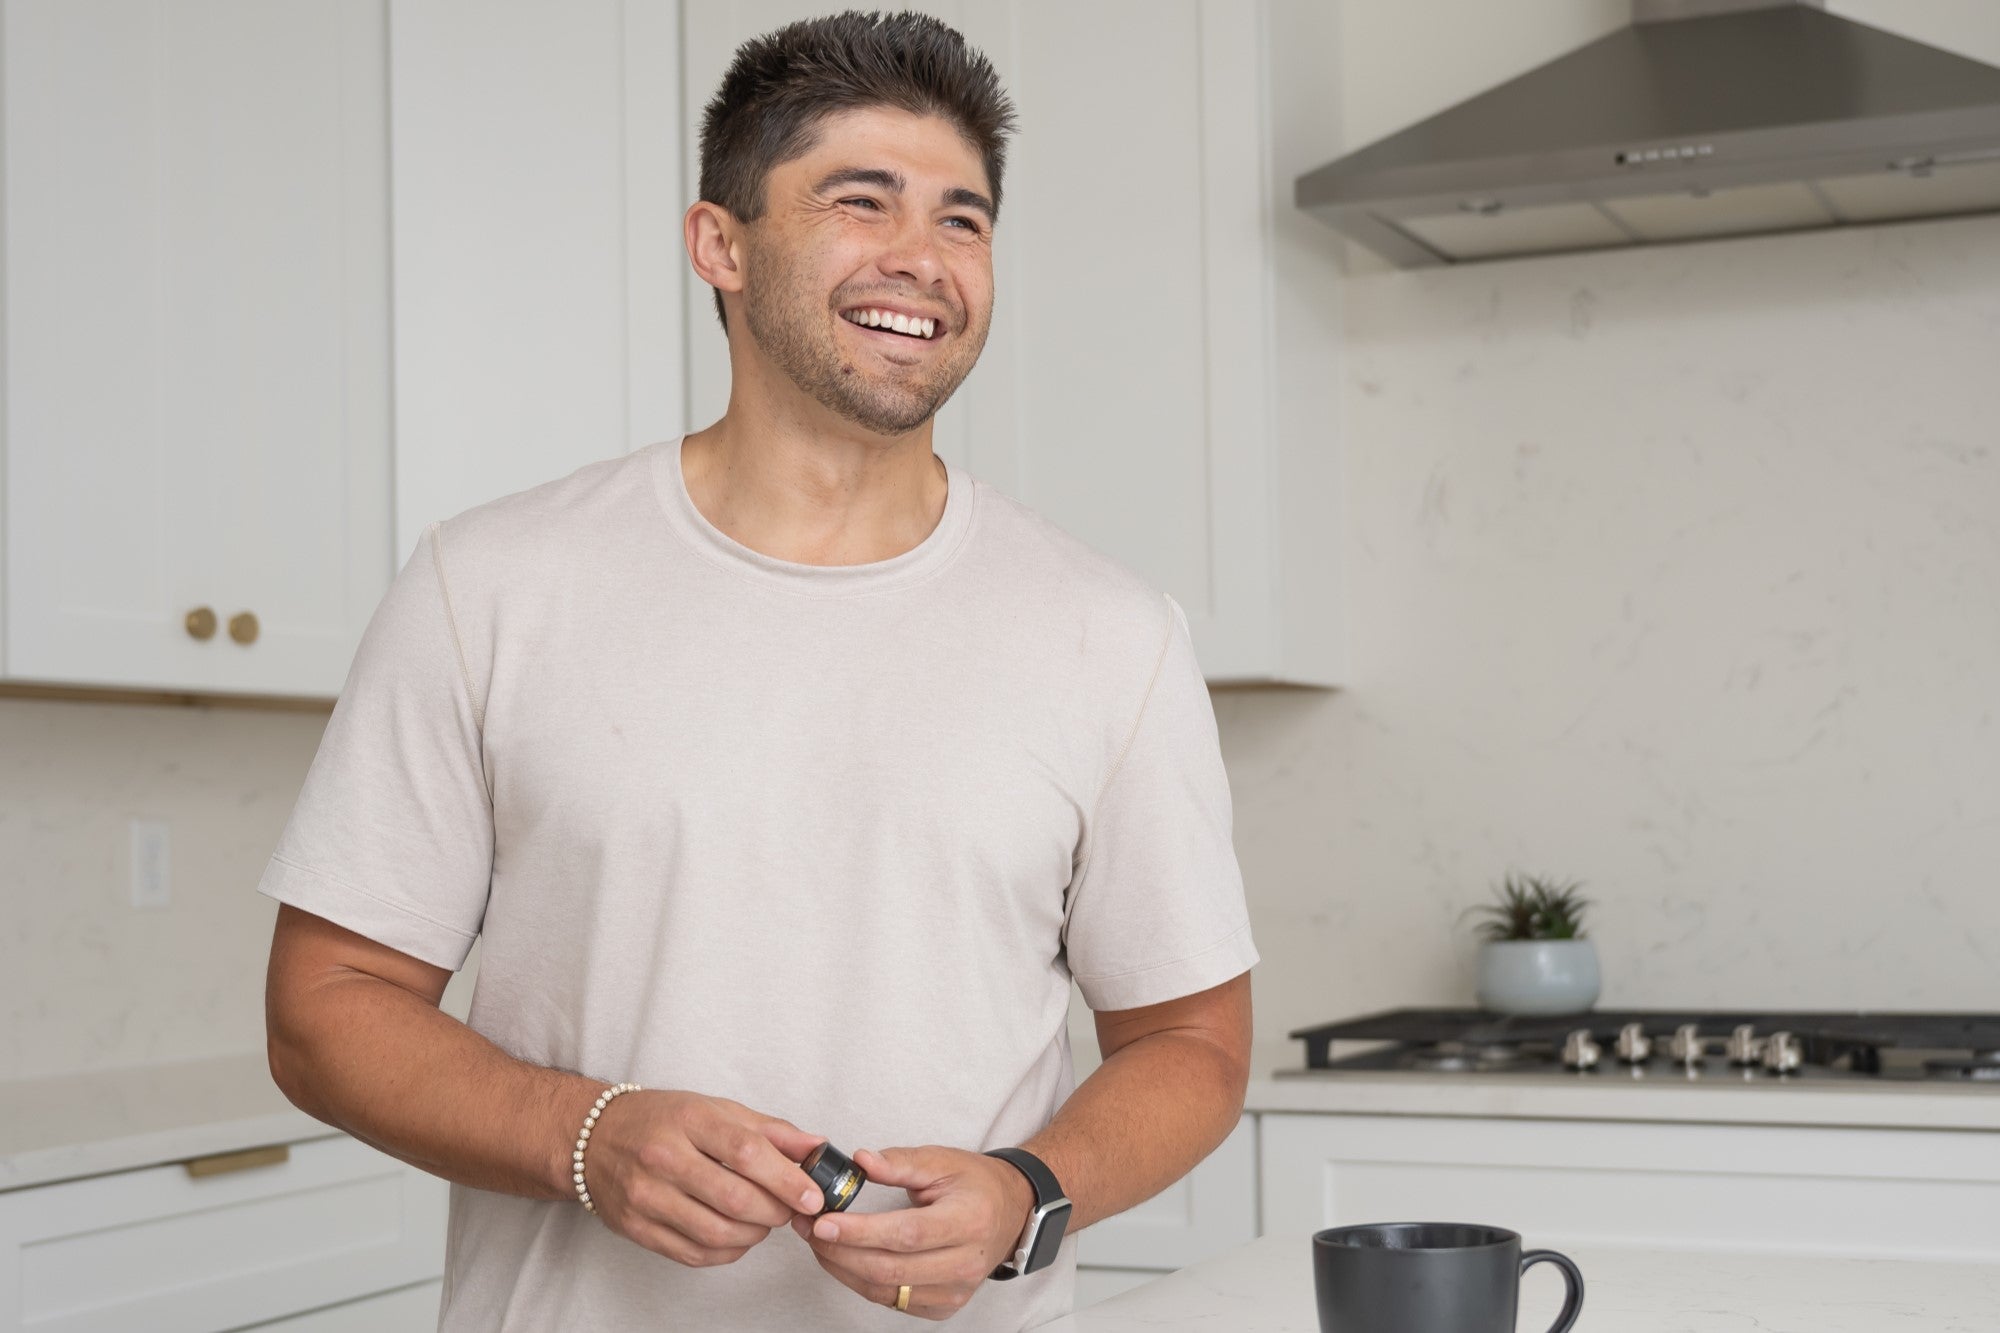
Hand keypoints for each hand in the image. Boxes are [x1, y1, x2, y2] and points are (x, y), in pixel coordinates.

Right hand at [582, 1090, 827, 1267]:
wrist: (594, 1138)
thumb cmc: (661, 1120)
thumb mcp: (715, 1108)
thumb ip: (769, 1130)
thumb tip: (817, 1147)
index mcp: (688, 1120)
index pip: (746, 1152)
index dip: (786, 1179)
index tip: (812, 1195)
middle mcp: (663, 1158)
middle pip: (734, 1199)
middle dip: (775, 1211)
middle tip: (789, 1208)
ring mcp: (646, 1196)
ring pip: (717, 1233)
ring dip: (754, 1234)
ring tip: (762, 1220)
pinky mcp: (637, 1228)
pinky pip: (694, 1253)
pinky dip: (727, 1251)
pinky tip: (736, 1235)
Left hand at [789, 1146, 1034, 1319]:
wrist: (1011, 1211)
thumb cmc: (976, 1183)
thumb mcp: (943, 1160)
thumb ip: (899, 1162)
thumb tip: (860, 1162)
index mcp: (968, 1221)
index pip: (906, 1235)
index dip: (861, 1233)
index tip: (824, 1222)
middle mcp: (965, 1263)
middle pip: (891, 1270)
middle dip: (841, 1252)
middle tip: (810, 1228)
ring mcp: (956, 1290)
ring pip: (886, 1291)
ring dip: (844, 1269)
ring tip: (819, 1242)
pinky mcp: (944, 1306)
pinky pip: (893, 1302)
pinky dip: (862, 1282)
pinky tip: (845, 1259)